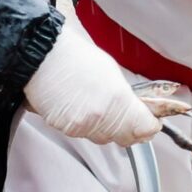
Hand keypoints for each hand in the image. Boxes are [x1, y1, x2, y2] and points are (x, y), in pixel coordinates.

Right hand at [25, 1, 160, 147]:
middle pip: (125, 137)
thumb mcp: (113, 72)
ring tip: (96, 104)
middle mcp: (101, 117)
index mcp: (119, 100)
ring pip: (103, 137)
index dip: (150, 125)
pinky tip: (79, 107)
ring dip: (105, 127)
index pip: (145, 128)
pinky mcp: (65, 128)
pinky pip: (83, 133)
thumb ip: (128, 98)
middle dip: (128, 127)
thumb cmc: (74, 56)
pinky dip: (85, 124)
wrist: (41, 54)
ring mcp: (82, 126)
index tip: (151, 121)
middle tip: (126, 115)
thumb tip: (140, 112)